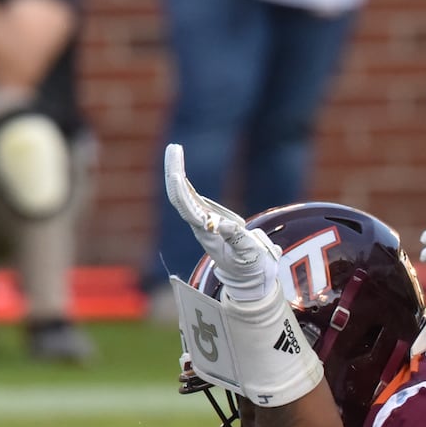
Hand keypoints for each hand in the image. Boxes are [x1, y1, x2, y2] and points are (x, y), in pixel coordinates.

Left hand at [164, 143, 281, 301]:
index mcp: (207, 234)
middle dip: (174, 171)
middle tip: (174, 147)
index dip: (180, 188)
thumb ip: (239, 239)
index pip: (187, 207)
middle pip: (179, 196)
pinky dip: (185, 182)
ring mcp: (203, 222)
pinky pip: (191, 198)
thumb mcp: (250, 255)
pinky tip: (180, 170)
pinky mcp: (208, 220)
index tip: (176, 170)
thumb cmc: (251, 267)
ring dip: (177, 172)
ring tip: (175, 149)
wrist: (249, 279)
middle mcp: (200, 226)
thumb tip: (223, 225)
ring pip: (183, 195)